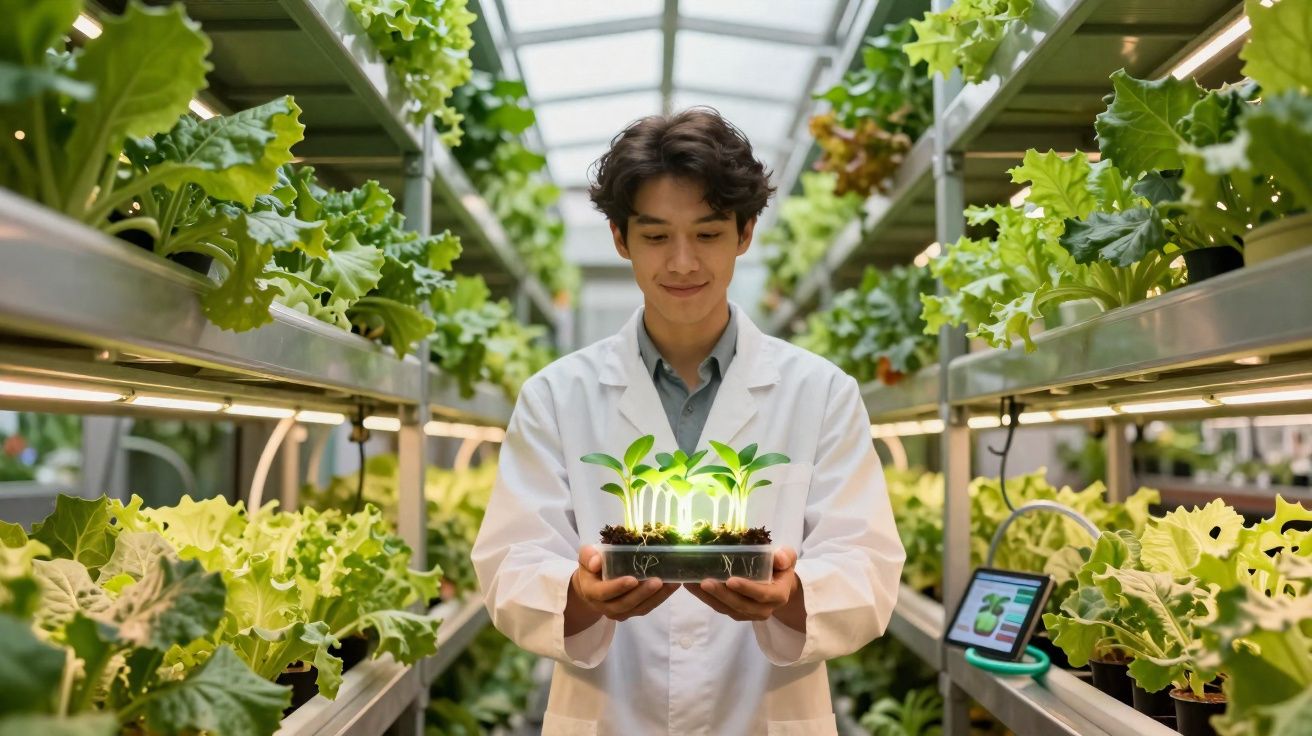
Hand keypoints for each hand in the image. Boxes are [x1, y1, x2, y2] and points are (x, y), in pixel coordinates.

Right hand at [564, 545, 678, 634]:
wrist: (592, 585)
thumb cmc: (591, 567)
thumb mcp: (586, 557)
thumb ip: (588, 556)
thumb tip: (596, 562)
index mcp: (592, 591)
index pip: (604, 592)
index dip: (618, 587)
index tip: (633, 579)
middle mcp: (605, 606)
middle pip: (625, 604)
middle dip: (642, 593)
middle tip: (658, 581)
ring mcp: (619, 612)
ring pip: (639, 608)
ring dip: (657, 597)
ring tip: (672, 583)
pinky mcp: (632, 612)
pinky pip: (647, 607)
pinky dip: (661, 598)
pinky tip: (672, 586)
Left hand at [684, 547, 805, 629]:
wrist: (779, 586)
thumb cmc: (781, 568)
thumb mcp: (787, 559)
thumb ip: (785, 557)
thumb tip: (779, 558)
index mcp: (778, 596)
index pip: (762, 594)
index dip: (747, 588)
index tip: (731, 580)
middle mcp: (763, 609)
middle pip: (740, 605)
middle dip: (721, 594)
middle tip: (704, 581)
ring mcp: (747, 613)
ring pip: (726, 608)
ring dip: (707, 596)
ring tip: (692, 582)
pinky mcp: (734, 613)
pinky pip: (718, 607)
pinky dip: (703, 597)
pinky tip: (690, 585)